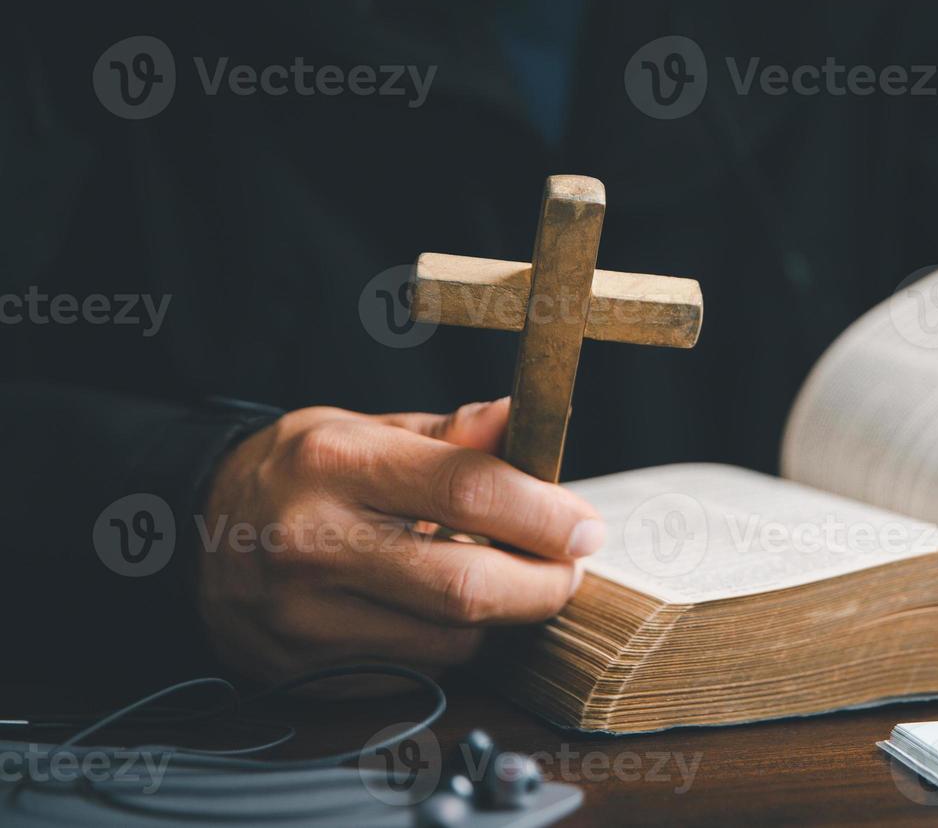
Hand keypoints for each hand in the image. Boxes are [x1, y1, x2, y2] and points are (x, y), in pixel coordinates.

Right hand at [198, 398, 605, 690]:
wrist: (196, 530)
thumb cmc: (299, 471)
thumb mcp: (366, 429)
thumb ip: (453, 434)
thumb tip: (523, 420)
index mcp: (336, 463)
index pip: (470, 491)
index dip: (544, 516)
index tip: (585, 528)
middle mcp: (313, 541)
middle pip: (468, 586)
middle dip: (542, 585)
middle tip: (566, 568)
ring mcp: (303, 617)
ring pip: (452, 639)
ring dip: (499, 618)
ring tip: (498, 580)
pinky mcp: (304, 670)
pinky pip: (417, 671)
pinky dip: (449, 645)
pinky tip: (439, 611)